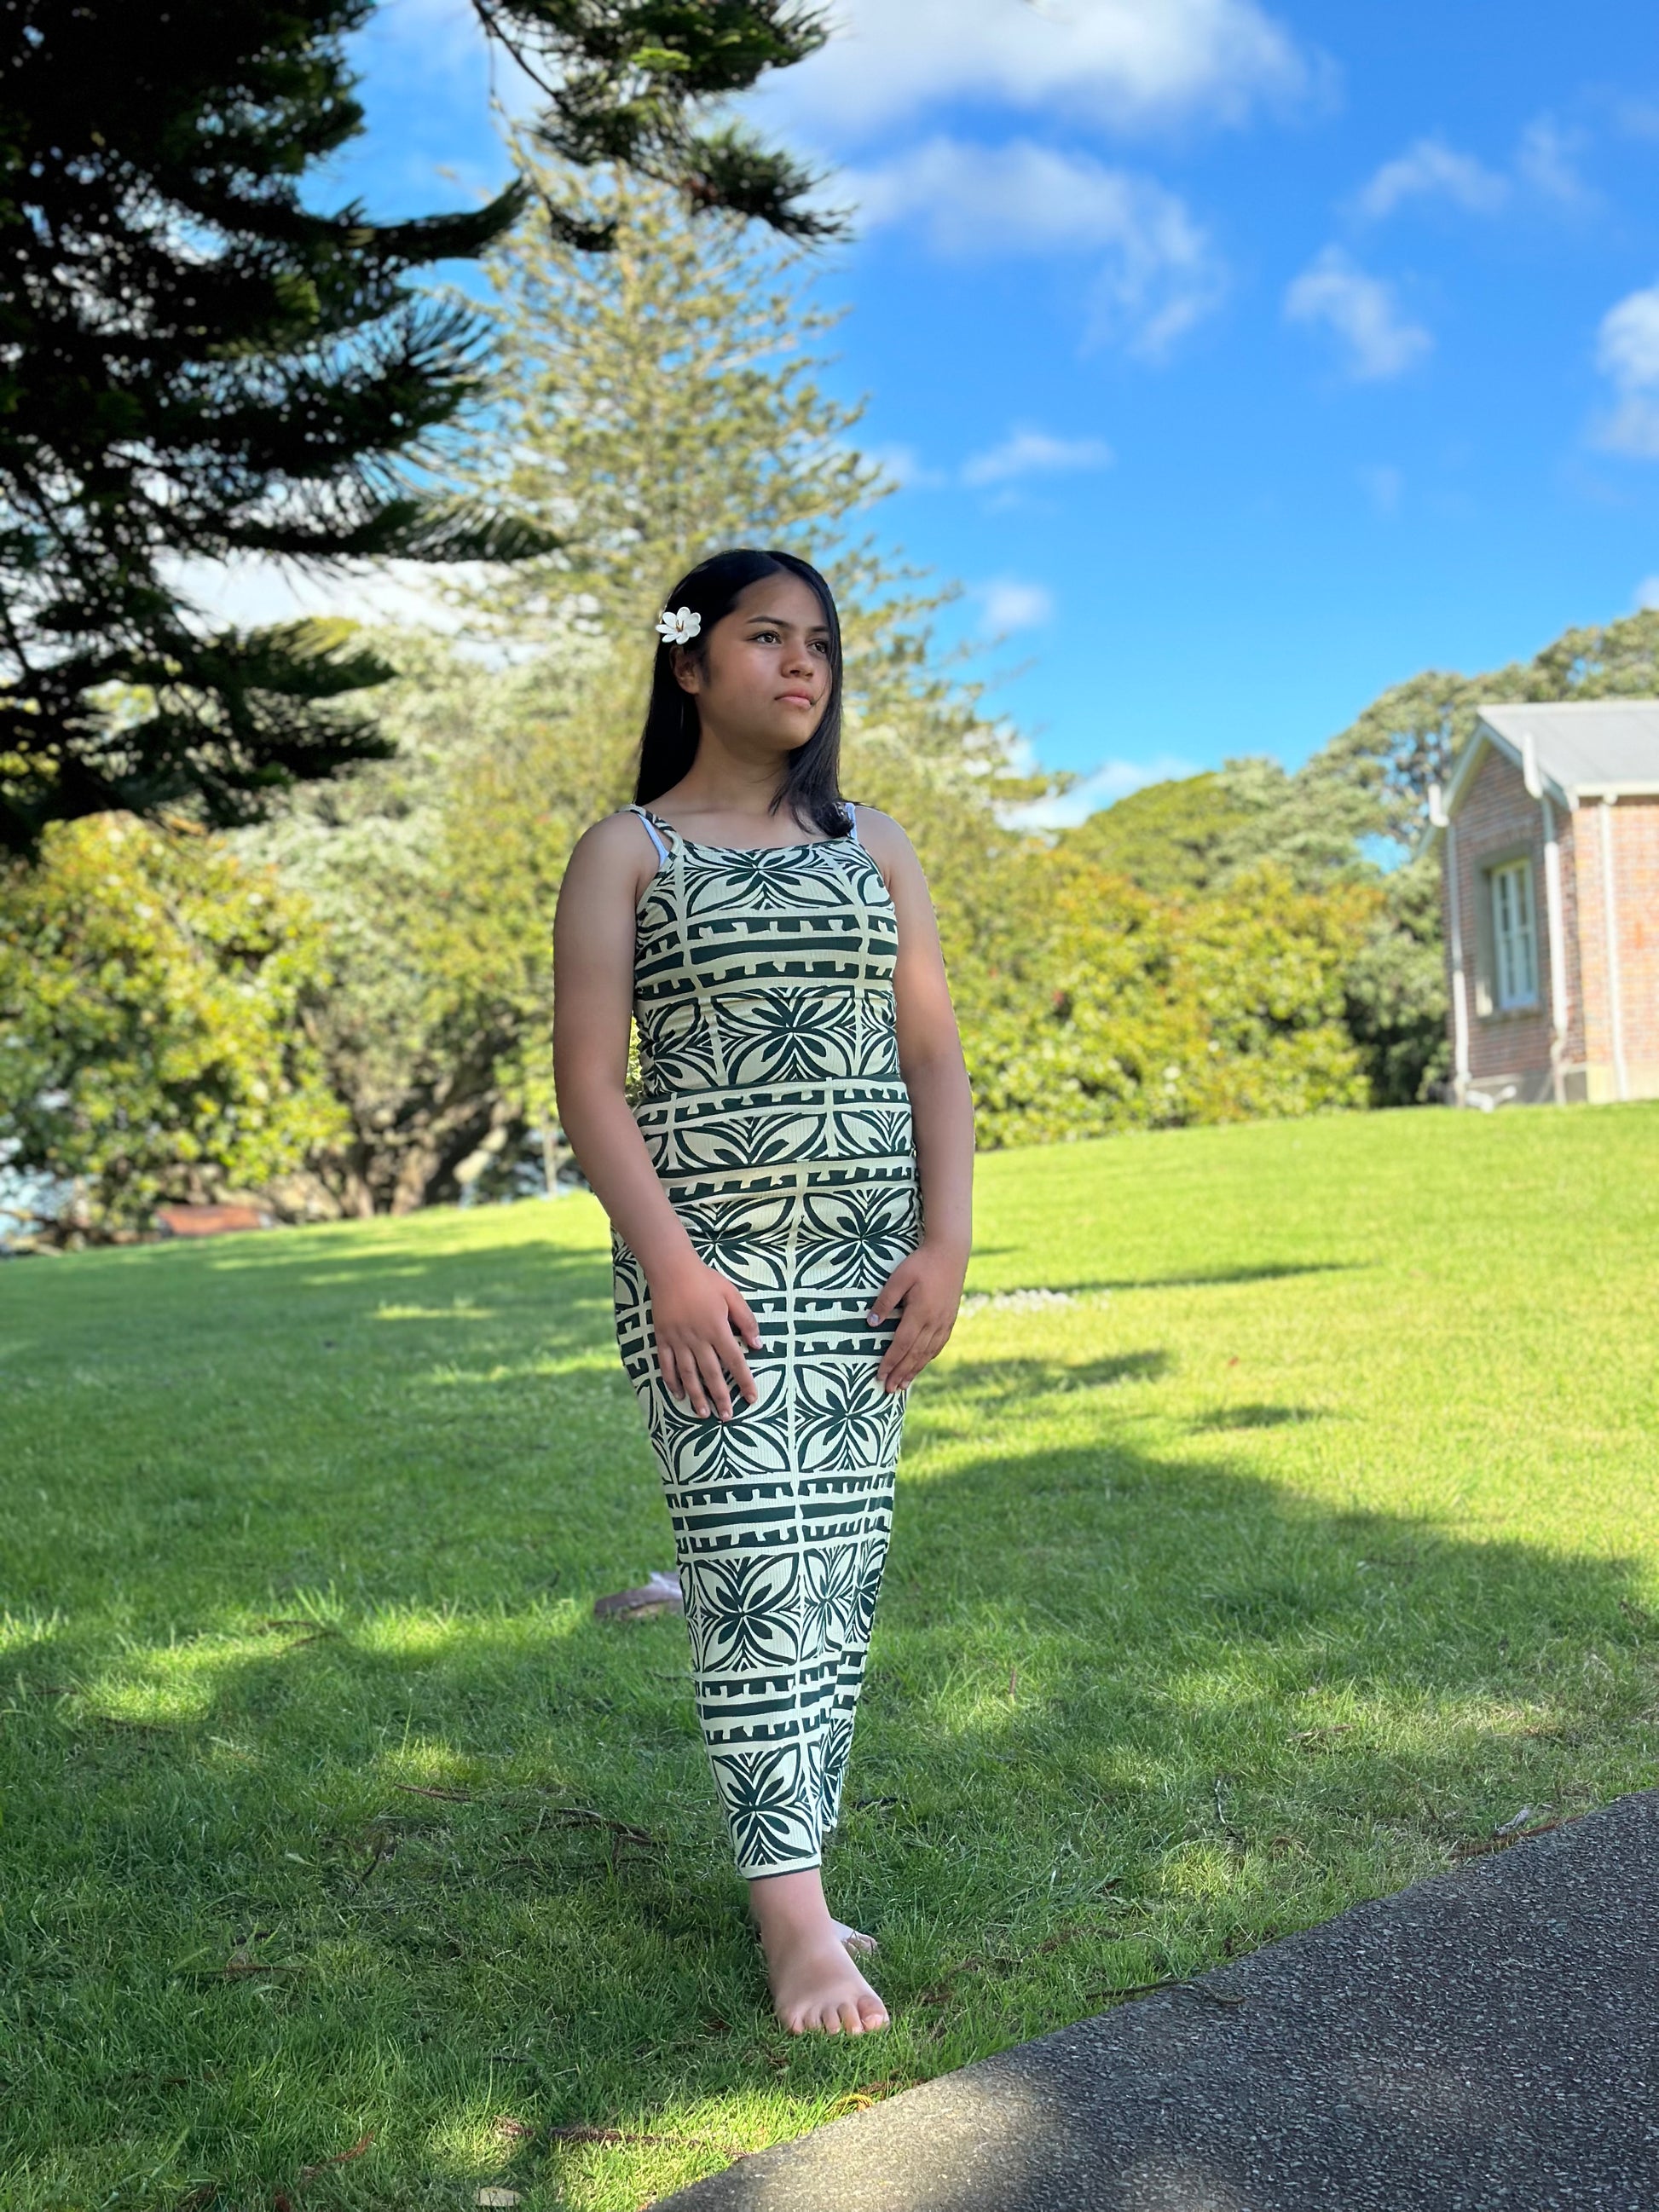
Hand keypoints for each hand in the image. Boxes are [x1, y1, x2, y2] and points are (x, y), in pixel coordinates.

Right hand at [650, 1257, 762, 1419]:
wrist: (671, 1269)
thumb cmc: (705, 1280)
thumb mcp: (732, 1295)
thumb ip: (746, 1320)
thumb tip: (758, 1344)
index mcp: (717, 1329)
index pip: (735, 1362)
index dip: (744, 1382)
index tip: (752, 1399)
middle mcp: (698, 1339)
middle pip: (712, 1374)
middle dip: (721, 1397)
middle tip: (727, 1417)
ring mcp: (678, 1340)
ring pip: (688, 1374)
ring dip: (696, 1396)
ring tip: (703, 1413)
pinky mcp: (662, 1338)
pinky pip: (666, 1365)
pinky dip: (672, 1381)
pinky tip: (678, 1394)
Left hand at [868, 1241, 966, 1393]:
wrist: (950, 1253)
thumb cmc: (921, 1263)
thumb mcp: (898, 1278)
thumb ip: (885, 1301)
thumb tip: (871, 1323)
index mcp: (920, 1313)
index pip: (902, 1344)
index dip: (890, 1361)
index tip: (880, 1375)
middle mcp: (934, 1322)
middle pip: (915, 1354)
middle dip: (900, 1373)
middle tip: (888, 1389)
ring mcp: (944, 1322)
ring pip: (927, 1353)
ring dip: (914, 1370)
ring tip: (903, 1385)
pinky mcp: (950, 1319)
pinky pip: (938, 1345)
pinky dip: (928, 1358)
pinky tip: (921, 1364)